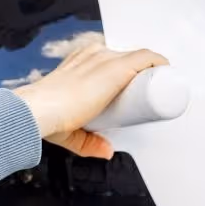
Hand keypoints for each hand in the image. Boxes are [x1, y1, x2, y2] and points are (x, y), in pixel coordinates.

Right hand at [12, 40, 167, 157]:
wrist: (38, 110)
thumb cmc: (45, 115)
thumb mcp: (70, 128)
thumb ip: (86, 142)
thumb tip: (106, 151)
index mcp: (78, 62)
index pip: (110, 62)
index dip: (125, 76)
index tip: (131, 93)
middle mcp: (93, 55)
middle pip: (127, 59)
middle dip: (141, 76)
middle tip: (146, 97)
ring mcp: (105, 59)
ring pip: (139, 58)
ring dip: (152, 71)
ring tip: (158, 90)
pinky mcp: (117, 67)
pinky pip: (146, 58)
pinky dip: (160, 64)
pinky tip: (166, 74)